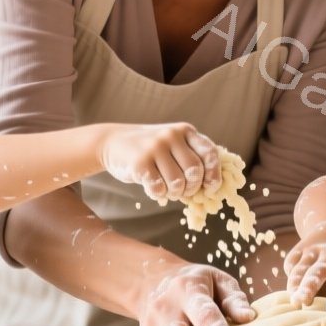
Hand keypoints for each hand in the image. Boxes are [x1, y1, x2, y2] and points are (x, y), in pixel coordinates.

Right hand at [100, 123, 220, 201]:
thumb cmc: (150, 150)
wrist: (112, 142)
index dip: (213, 174)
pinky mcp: (139, 162)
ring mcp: (154, 147)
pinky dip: (158, 194)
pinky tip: (152, 187)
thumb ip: (192, 158)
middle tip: (182, 191)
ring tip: (166, 188)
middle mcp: (171, 135)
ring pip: (177, 183)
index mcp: (185, 131)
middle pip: (194, 172)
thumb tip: (213, 186)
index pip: (209, 153)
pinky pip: (158, 188)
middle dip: (191, 188)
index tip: (210, 188)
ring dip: (173, 193)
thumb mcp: (173, 145)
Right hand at [284, 223, 325, 310]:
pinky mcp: (297, 252)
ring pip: (301, 269)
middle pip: (318, 272)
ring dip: (295, 284)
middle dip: (311, 286)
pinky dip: (289, 279)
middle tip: (305, 301)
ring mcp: (312, 252)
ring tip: (294, 301)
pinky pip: (290, 265)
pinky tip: (292, 291)